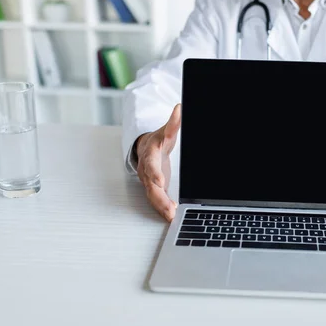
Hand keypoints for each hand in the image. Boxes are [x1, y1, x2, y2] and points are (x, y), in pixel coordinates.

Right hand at [136, 104, 181, 221]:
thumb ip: (173, 122)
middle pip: (150, 183)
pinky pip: (156, 199)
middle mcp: (146, 168)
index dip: (154, 172)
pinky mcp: (153, 187)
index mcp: (150, 153)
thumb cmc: (157, 140)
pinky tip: (171, 217)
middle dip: (158, 196)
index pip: (151, 163)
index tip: (159, 181)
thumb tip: (180, 108)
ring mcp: (148, 179)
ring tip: (171, 215)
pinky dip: (162, 208)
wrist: (145, 147)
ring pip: (152, 194)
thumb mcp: (166, 131)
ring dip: (161, 206)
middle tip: (169, 207)